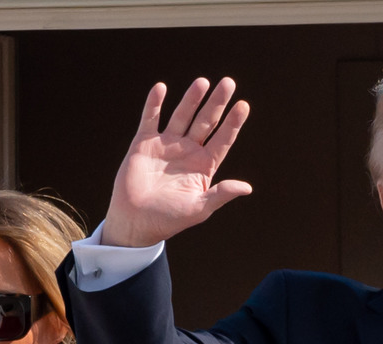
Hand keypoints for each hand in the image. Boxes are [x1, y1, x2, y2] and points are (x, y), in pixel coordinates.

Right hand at [103, 77, 250, 246]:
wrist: (136, 222)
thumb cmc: (169, 219)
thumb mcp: (199, 209)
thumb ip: (221, 194)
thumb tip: (247, 188)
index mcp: (204, 165)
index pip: (223, 139)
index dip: (233, 123)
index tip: (243, 105)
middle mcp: (188, 151)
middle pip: (206, 122)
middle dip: (216, 103)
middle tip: (228, 83)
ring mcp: (166, 145)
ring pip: (182, 116)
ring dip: (191, 100)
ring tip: (203, 82)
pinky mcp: (144, 143)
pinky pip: (150, 119)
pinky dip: (154, 104)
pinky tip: (161, 88)